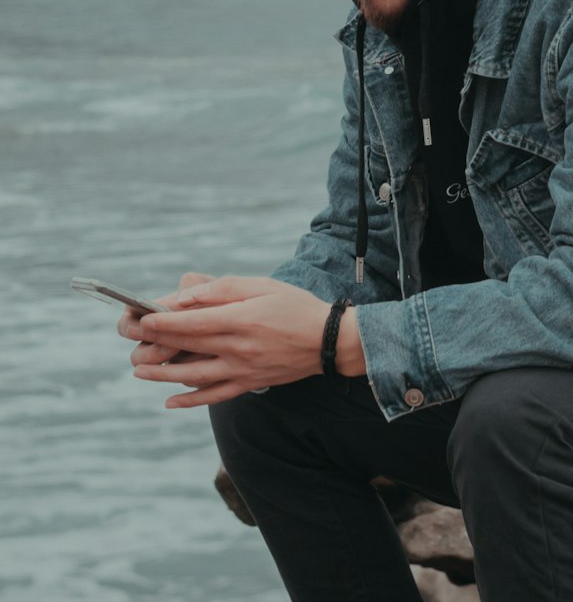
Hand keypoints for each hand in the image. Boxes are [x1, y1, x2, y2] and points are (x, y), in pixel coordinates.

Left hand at [128, 276, 331, 408]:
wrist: (328, 340)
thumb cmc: (294, 305)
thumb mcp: (261, 285)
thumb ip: (222, 289)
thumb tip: (185, 298)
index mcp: (240, 320)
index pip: (191, 322)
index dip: (162, 321)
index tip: (140, 318)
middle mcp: (237, 348)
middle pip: (187, 347)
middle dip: (154, 342)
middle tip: (129, 337)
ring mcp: (242, 370)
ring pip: (193, 376)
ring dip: (162, 375)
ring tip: (138, 369)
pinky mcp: (248, 384)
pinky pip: (214, 396)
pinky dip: (190, 400)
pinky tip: (170, 401)